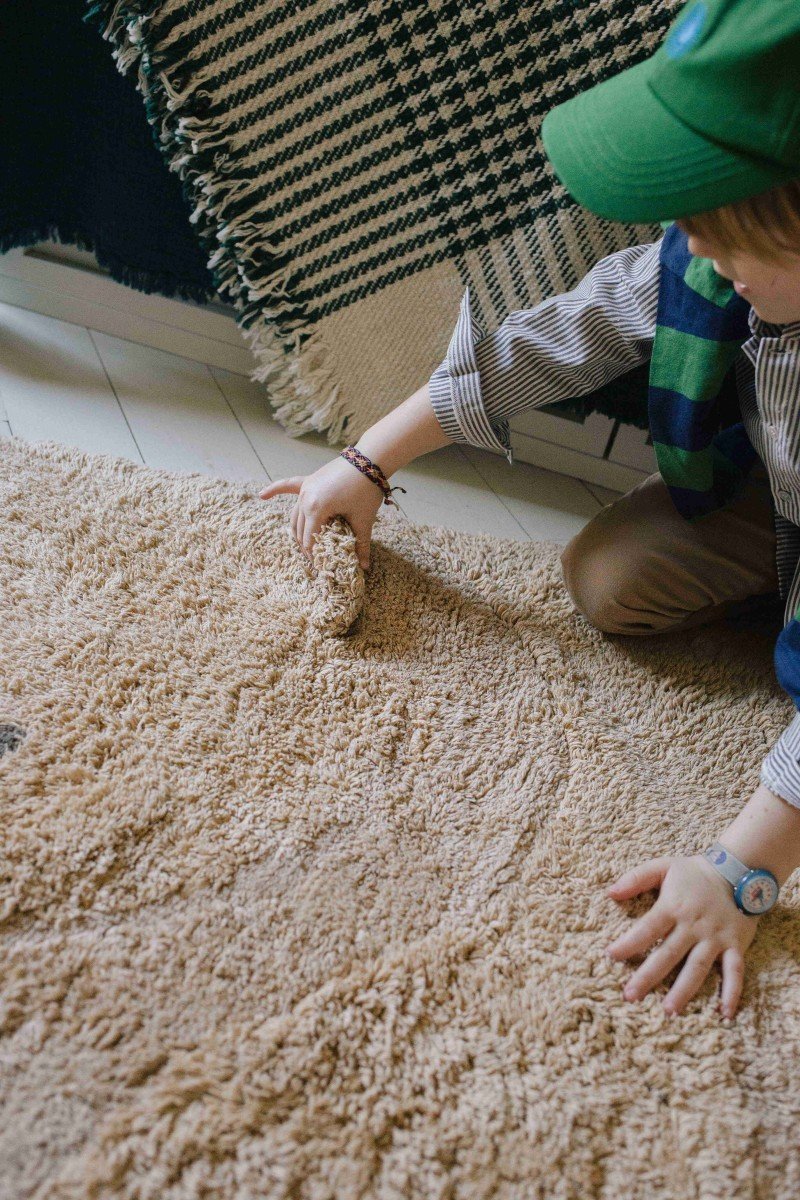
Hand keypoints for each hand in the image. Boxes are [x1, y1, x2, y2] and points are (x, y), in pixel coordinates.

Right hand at [260, 456, 383, 569]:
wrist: (370, 459)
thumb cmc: (366, 490)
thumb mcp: (363, 520)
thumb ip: (361, 544)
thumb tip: (365, 567)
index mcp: (316, 509)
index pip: (309, 540)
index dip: (314, 555)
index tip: (321, 566)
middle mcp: (305, 499)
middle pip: (301, 530)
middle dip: (307, 546)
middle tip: (316, 559)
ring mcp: (305, 488)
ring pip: (295, 515)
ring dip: (298, 531)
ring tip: (303, 545)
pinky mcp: (309, 480)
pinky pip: (288, 486)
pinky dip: (275, 490)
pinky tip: (261, 496)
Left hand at [605, 855, 760, 1018]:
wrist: (738, 870)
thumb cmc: (695, 872)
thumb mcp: (663, 866)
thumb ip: (636, 878)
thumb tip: (610, 892)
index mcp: (673, 907)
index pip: (647, 928)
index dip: (629, 943)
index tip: (610, 956)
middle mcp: (693, 926)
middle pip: (668, 954)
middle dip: (648, 976)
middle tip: (631, 996)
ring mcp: (715, 937)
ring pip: (698, 967)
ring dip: (684, 990)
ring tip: (669, 1010)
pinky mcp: (736, 945)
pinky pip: (735, 971)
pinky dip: (732, 992)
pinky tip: (725, 1013)